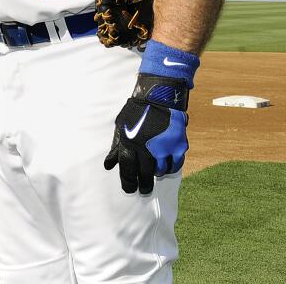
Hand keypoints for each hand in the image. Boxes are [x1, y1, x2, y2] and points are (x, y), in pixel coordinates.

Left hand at [103, 73, 189, 193]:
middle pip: (144, 174)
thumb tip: (108, 165)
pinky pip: (175, 164)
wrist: (160, 97)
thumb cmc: (137, 112)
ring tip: (153, 174)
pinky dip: (170, 167)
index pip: (128, 169)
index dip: (128, 181)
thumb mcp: (121, 127)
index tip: (129, 190)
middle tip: (143, 190)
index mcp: (130, 142)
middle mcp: (147, 147)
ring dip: (156, 174)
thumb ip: (116, 147)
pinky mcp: (179, 145)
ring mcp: (164, 147)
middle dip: (143, 184)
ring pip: (160, 170)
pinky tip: (166, 166)